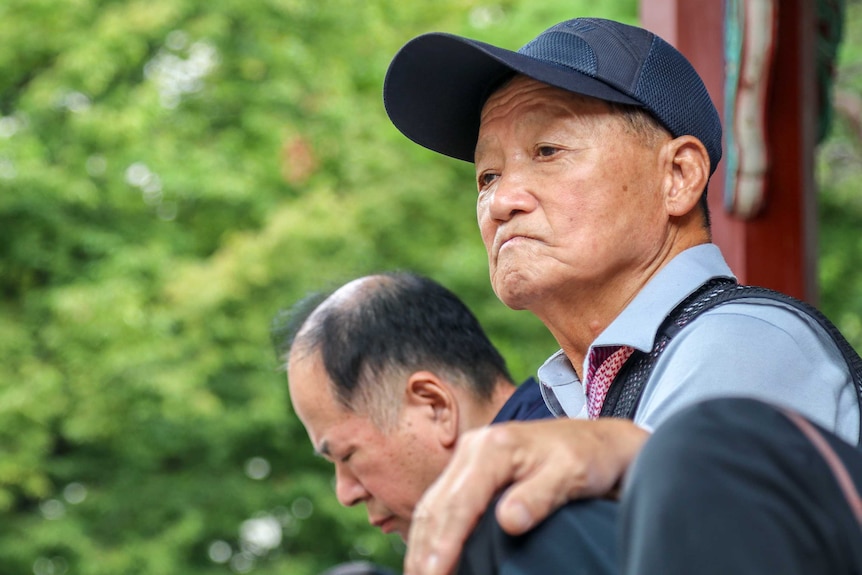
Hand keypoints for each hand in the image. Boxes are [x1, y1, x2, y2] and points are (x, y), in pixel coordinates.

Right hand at [403, 417, 649, 574]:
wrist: (597, 441)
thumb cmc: (587, 456)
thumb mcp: (571, 474)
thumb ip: (538, 497)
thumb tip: (509, 522)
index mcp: (494, 447)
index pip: (459, 502)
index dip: (444, 543)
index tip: (436, 574)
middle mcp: (473, 448)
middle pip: (437, 505)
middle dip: (424, 550)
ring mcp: (469, 458)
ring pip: (432, 505)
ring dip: (422, 544)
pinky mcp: (469, 470)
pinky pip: (441, 503)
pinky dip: (431, 532)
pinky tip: (429, 555)